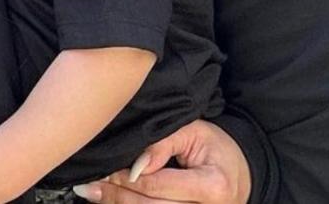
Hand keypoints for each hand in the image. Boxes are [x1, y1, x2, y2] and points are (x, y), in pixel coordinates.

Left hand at [71, 119, 250, 203]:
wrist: (241, 174)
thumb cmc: (216, 148)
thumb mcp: (195, 131)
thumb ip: (163, 143)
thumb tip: (134, 164)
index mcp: (212, 187)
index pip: (159, 185)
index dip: (128, 178)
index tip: (104, 170)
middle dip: (116, 197)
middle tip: (87, 186)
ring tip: (93, 194)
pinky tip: (113, 202)